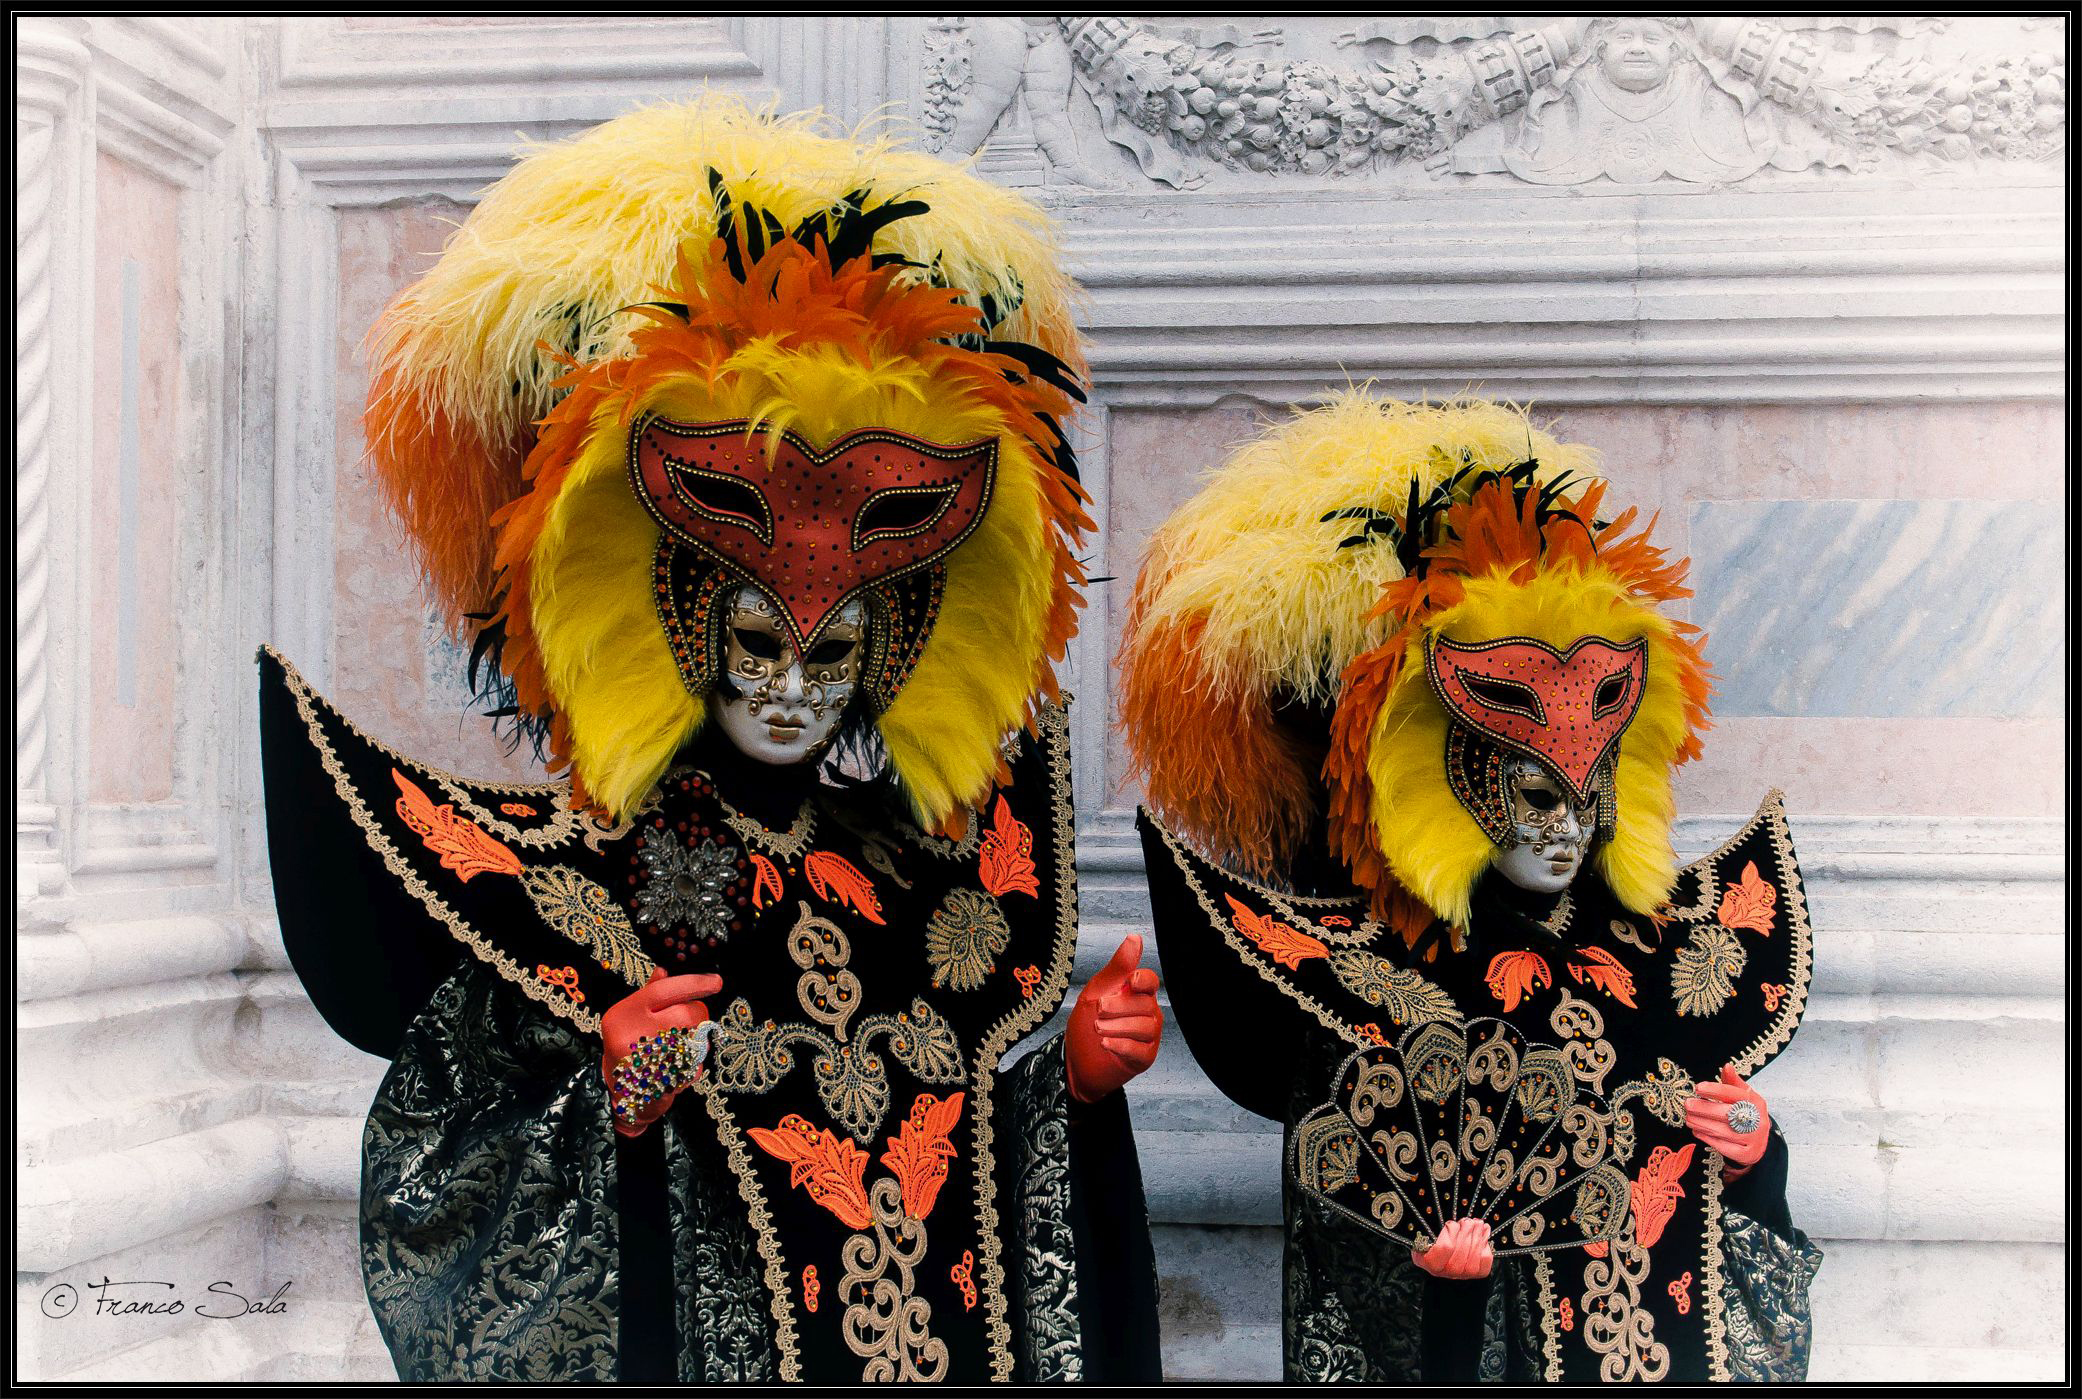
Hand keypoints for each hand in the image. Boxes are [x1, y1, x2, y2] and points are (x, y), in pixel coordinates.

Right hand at [601, 968, 721, 1135]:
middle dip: (698, 1014)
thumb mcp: (630, 1016)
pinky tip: (677, 1064)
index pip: (662, 991)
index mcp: (623, 1015)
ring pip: (696, 1038)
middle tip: (691, 1020)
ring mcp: (650, 1062)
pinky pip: (696, 1063)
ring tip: (679, 1044)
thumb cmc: (629, 1047)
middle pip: (686, 1014)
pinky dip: (694, 1062)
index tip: (715, 981)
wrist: (622, 1094)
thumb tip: (665, 971)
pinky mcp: (665, 1082)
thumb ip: (648, 993)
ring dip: (698, 1038)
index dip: (693, 983)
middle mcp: (632, 1037)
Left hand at [1065, 935, 1162, 1103]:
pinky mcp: (1145, 1057)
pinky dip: (1121, 1044)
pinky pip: (1141, 1048)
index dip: (1144, 980)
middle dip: (1118, 1006)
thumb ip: (1118, 967)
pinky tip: (1106, 1043)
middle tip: (1098, 1010)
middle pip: (1145, 1004)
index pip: (1150, 981)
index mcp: (1136, 993)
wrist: (1076, 1060)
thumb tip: (1135, 938)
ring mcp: (1148, 1035)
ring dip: (1117, 1026)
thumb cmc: (1087, 1022)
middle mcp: (1147, 1012)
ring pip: (1145, 1026)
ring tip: (1098, 1028)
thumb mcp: (1097, 990)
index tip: (1130, 982)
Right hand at [1411, 1218, 1493, 1279]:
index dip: (1451, 1232)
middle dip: (1467, 1231)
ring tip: (1478, 1223)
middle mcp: (1445, 1271)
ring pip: (1474, 1254)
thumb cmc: (1434, 1238)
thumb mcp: (1427, 1232)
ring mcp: (1462, 1274)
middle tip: (1468, 1220)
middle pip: (1461, 1250)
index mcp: (1428, 1261)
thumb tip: (1446, 1218)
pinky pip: (1484, 1259)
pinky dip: (1485, 1244)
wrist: (1445, 1254)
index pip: (1444, 1247)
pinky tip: (1484, 1233)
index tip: (1451, 1223)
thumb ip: (1430, 1226)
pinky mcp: (1477, 1273)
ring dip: (1478, 1235)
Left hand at [1685, 1065, 1769, 1177]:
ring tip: (1688, 1118)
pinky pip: (1724, 1147)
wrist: (1760, 1142)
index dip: (1716, 1090)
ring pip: (1724, 1132)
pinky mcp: (1746, 1154)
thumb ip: (1733, 1083)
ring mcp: (1753, 1139)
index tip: (1698, 1088)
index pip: (1736, 1094)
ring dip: (1702, 1124)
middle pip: (1728, 1114)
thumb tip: (1726, 1066)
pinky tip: (1696, 1131)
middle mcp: (1757, 1121)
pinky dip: (1708, 1139)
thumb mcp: (1744, 1097)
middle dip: (1705, 1109)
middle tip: (1688, 1104)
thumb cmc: (1746, 1114)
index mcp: (1755, 1103)